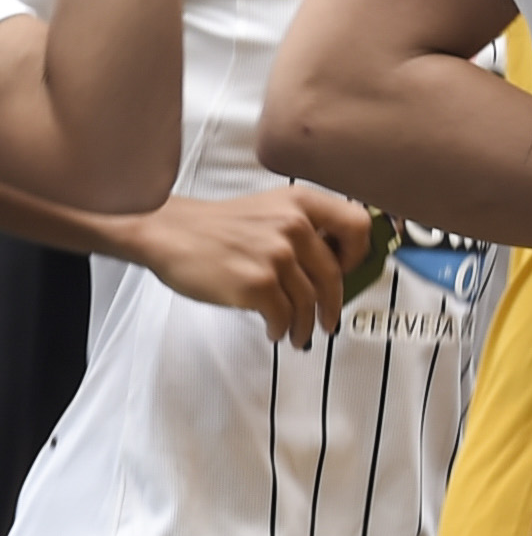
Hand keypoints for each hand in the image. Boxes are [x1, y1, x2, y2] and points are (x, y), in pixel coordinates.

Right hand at [126, 185, 368, 344]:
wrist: (168, 233)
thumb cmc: (218, 227)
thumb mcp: (271, 208)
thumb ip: (305, 226)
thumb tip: (336, 263)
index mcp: (303, 202)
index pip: (359, 226)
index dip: (358, 255)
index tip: (348, 273)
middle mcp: (295, 225)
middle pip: (333, 275)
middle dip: (332, 306)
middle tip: (329, 321)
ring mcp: (276, 255)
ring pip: (309, 301)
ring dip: (306, 325)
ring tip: (298, 334)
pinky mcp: (257, 283)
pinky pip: (283, 315)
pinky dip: (282, 328)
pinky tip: (275, 330)